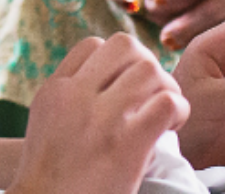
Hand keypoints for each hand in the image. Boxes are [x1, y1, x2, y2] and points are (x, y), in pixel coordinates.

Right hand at [12, 34, 189, 193]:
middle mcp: (76, 97)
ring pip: (149, 69)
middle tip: (152, 94)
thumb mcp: (46, 125)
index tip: (126, 86)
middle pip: (124, 45)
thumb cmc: (52, 178)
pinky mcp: (126, 144)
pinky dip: (178, 111)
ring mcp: (101, 118)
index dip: (118, 61)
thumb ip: (74, 99)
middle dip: (147, 64)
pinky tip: (172, 128)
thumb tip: (114, 83)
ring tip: (165, 112)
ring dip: (166, 87)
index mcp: (55, 90)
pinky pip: (166, 103)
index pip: (93, 45)